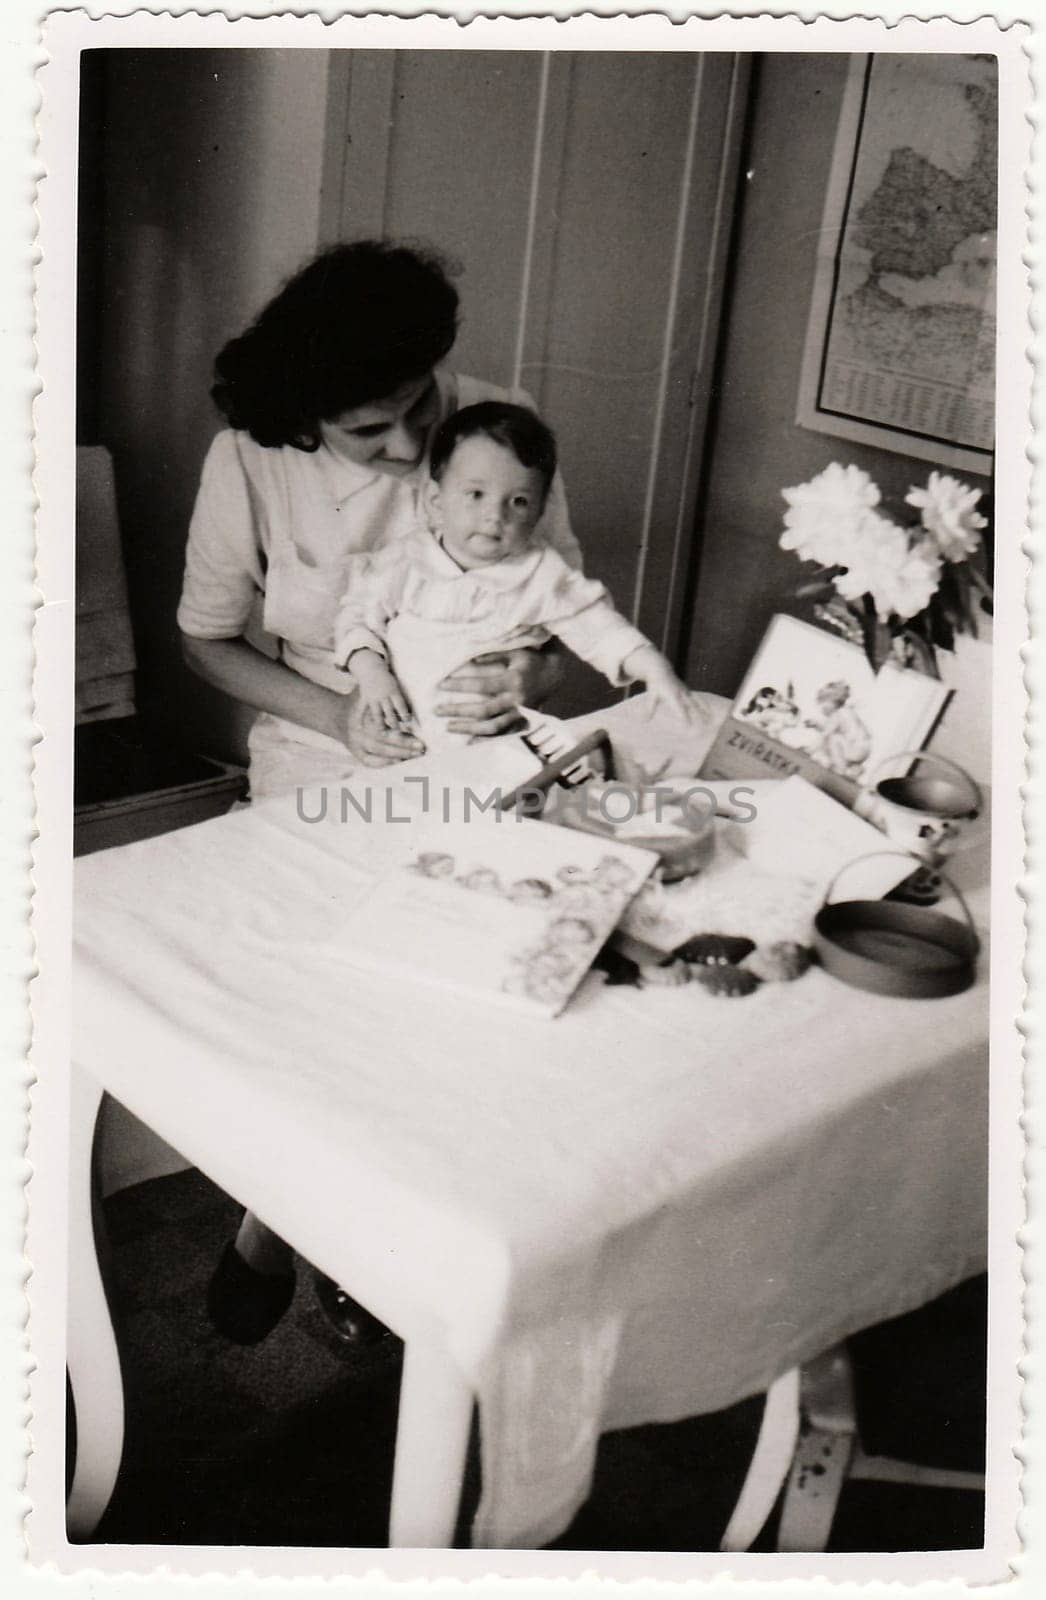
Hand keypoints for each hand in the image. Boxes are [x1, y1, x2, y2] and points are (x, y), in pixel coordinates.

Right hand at [328, 687, 423, 767]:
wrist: (335, 716)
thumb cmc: (357, 701)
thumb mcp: (365, 692)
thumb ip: (379, 691)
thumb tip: (396, 674)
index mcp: (364, 715)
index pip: (386, 724)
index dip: (402, 727)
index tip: (417, 732)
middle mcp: (359, 730)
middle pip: (385, 740)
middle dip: (405, 744)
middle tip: (422, 747)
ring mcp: (356, 743)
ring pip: (380, 751)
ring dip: (399, 754)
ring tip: (415, 754)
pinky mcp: (356, 753)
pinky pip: (371, 761)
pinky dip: (385, 763)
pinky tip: (399, 761)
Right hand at [351, 652, 413, 732]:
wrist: (371, 670)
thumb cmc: (387, 681)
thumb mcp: (396, 687)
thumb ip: (399, 700)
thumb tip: (408, 715)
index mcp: (393, 692)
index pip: (400, 705)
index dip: (404, 714)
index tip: (408, 723)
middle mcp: (383, 696)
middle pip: (389, 712)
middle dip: (394, 722)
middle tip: (398, 732)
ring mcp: (373, 698)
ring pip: (377, 714)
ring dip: (380, 724)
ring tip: (383, 734)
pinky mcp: (365, 699)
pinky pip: (362, 710)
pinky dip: (360, 718)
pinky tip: (360, 727)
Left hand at [434, 645, 563, 737]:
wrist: (555, 674)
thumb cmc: (531, 660)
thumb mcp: (514, 651)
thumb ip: (492, 656)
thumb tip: (468, 660)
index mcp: (513, 681)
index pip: (481, 685)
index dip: (460, 685)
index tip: (441, 685)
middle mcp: (516, 700)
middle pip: (483, 710)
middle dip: (458, 711)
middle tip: (436, 710)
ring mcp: (519, 714)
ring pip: (491, 727)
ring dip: (468, 728)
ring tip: (448, 727)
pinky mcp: (522, 722)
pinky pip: (502, 735)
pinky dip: (485, 739)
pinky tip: (468, 741)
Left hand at [626, 646, 702, 724]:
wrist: (660, 670)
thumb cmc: (655, 685)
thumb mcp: (651, 696)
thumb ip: (649, 709)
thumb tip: (644, 721)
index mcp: (673, 696)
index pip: (680, 710)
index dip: (685, 719)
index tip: (688, 728)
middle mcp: (682, 694)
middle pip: (692, 707)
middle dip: (699, 716)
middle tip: (705, 725)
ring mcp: (686, 692)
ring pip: (698, 702)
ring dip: (705, 710)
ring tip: (712, 718)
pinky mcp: (688, 691)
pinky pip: (698, 699)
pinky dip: (704, 706)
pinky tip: (709, 713)